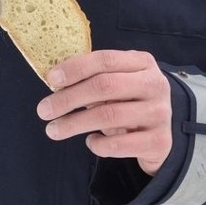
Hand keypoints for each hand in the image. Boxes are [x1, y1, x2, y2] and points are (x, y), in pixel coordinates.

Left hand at [36, 49, 172, 175]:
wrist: (161, 134)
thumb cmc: (131, 101)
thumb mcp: (119, 83)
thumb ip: (94, 79)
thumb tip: (56, 82)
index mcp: (143, 62)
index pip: (105, 60)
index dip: (75, 68)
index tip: (51, 79)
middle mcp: (155, 84)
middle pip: (105, 86)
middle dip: (69, 98)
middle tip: (43, 110)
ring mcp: (160, 113)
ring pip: (108, 116)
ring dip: (74, 123)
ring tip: (53, 130)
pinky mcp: (159, 142)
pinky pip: (119, 144)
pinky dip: (98, 144)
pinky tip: (90, 141)